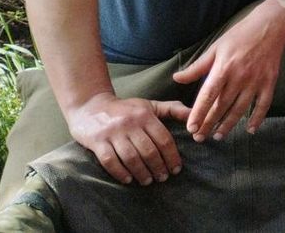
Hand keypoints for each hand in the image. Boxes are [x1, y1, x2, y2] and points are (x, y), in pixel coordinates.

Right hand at [66, 92, 190, 185]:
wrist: (89, 106)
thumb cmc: (125, 109)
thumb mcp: (149, 105)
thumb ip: (172, 109)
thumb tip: (194, 115)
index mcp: (145, 115)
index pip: (163, 139)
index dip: (172, 156)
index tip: (176, 169)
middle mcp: (130, 123)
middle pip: (149, 150)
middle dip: (159, 167)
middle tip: (163, 178)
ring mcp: (112, 133)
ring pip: (131, 157)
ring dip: (142, 172)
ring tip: (148, 181)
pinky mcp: (97, 141)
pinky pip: (110, 161)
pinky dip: (120, 172)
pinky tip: (128, 179)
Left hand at [173, 0, 284, 140]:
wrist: (270, 26)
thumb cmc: (240, 35)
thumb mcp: (216, 47)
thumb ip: (197, 67)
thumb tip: (177, 78)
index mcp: (224, 68)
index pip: (208, 95)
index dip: (199, 113)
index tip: (191, 128)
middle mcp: (240, 77)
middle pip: (222, 106)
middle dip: (209, 124)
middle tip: (200, 138)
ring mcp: (256, 81)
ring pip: (240, 109)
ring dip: (229, 124)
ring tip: (218, 136)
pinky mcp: (270, 82)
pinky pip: (264, 104)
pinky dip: (257, 118)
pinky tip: (250, 129)